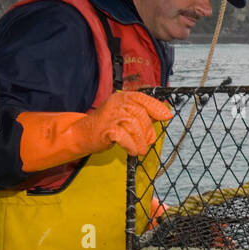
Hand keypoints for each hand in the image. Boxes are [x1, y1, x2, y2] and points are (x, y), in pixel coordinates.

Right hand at [17, 91, 171, 171]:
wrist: (81, 134)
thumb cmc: (106, 126)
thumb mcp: (125, 116)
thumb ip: (141, 115)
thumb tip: (163, 115)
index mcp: (123, 98)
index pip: (144, 99)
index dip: (156, 108)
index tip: (167, 116)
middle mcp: (117, 103)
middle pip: (141, 115)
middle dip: (147, 131)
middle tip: (148, 141)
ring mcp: (111, 115)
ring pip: (135, 126)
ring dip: (140, 141)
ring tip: (140, 150)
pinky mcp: (107, 128)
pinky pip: (125, 137)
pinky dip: (132, 146)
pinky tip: (132, 151)